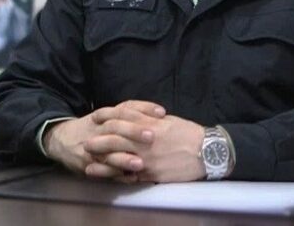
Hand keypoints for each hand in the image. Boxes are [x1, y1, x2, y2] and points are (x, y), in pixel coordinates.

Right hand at [43, 100, 165, 182]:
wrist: (62, 140)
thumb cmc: (94, 127)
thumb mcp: (108, 115)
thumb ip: (131, 112)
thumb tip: (161, 114)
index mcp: (104, 115)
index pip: (125, 108)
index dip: (143, 108)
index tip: (161, 113)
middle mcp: (98, 130)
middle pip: (116, 128)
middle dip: (133, 132)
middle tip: (152, 136)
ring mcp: (92, 149)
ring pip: (107, 153)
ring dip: (124, 159)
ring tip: (140, 164)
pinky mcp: (87, 165)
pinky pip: (102, 172)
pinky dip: (116, 176)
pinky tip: (131, 179)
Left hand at [85, 110, 205, 182]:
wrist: (207, 152)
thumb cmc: (188, 133)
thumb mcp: (168, 120)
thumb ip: (148, 118)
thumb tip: (133, 116)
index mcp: (150, 124)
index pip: (123, 118)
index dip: (107, 117)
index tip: (96, 118)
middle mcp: (146, 141)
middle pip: (115, 139)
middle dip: (99, 141)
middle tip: (86, 143)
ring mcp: (147, 159)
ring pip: (119, 159)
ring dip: (102, 161)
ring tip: (89, 163)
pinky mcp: (152, 174)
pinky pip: (130, 176)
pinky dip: (116, 176)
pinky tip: (107, 177)